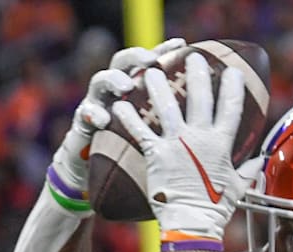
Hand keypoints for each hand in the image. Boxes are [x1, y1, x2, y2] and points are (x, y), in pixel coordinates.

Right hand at [50, 38, 185, 194]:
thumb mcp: (154, 127)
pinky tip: (102, 120)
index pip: (149, 61)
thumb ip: (172, 113)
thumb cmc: (134, 145)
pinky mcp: (82, 121)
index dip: (163, 50)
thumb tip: (209, 108)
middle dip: (136, 57)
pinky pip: (85, 114)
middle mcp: (115, 88)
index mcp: (135, 85)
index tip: (181, 43)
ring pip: (100, 81)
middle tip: (151, 60)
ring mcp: (97, 101)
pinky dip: (93, 114)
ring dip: (113, 80)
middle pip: (123, 62)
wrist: (98, 165)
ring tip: (126, 86)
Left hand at [112, 53, 245, 240]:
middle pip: (199, 98)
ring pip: (166, 107)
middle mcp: (199, 138)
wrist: (191, 223)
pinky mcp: (156, 154)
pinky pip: (140, 131)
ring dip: (157, 86)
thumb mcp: (238, 188)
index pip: (230, 109)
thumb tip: (259, 162)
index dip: (233, 88)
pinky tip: (120, 105)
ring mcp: (176, 144)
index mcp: (220, 144)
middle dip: (197, 75)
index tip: (232, 71)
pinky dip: (128, 118)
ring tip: (149, 71)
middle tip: (192, 57)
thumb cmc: (215, 208)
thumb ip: (247, 171)